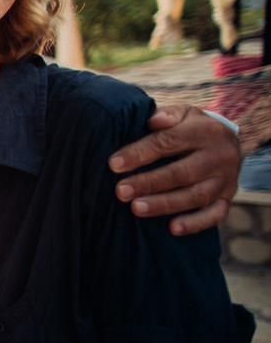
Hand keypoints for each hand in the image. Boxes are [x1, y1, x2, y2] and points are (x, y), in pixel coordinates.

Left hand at [110, 104, 240, 235]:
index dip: (140, 153)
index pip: (168, 142)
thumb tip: (153, 120)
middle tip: (120, 192)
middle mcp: (219, 156)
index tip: (114, 164)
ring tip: (136, 208)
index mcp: (205, 131)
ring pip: (195, 196)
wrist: (228, 142)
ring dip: (164, 204)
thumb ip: (166, 116)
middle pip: (181, 172)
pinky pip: (214, 215)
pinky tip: (172, 229)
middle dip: (149, 183)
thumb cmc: (191, 127)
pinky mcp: (227, 199)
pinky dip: (195, 223)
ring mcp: (226, 180)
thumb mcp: (183, 113)